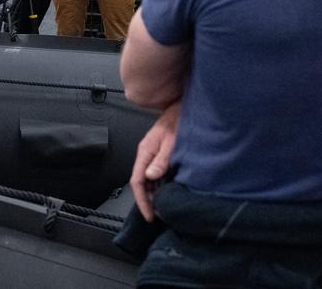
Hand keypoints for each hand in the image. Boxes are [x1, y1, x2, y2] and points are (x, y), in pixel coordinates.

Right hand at [131, 101, 180, 221]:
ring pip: (149, 180)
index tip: (150, 215)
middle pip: (141, 183)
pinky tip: (169, 192)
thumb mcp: (172, 140)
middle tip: (159, 215)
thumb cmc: (179, 119)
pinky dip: (161, 186)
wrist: (184, 105)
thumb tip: (150, 176)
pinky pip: (157, 174)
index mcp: (145, 151)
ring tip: (164, 208)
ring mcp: (153, 154)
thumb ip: (162, 159)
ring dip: (155, 194)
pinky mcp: (161, 154)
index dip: (142, 201)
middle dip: (148, 201)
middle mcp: (146, 154)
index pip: (137, 182)